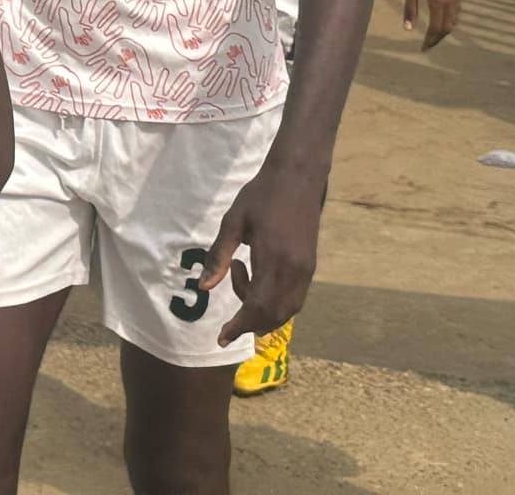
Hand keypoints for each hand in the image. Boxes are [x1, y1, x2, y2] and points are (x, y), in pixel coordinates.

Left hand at [198, 159, 323, 346]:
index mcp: (273, 259)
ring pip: (287, 309)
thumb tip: (203, 287)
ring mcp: (306, 270)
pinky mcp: (310, 266)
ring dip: (263, 311)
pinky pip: (295, 297)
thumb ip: (219, 256)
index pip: (258, 306)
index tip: (222, 337)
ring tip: (240, 278)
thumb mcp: (233, 222)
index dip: (239, 326)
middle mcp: (294, 270)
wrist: (297, 177)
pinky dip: (276, 303)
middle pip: (274, 315)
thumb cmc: (260, 196)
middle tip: (228, 313)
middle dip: (249, 322)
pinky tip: (257, 280)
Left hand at [402, 0, 459, 49]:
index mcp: (438, 1)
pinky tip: (442, 21)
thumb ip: (410, 9)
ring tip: (433, 36)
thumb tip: (408, 29)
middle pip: (447, 27)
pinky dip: (450, 20)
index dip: (429, 40)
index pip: (436, 28)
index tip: (422, 48)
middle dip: (438, 38)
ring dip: (445, 30)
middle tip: (427, 45)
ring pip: (454, 20)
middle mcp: (451, 1)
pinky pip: (456, 11)